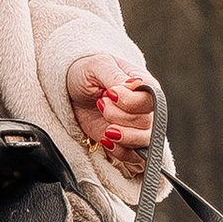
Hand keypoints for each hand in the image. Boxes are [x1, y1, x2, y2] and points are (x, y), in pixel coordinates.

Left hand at [66, 49, 155, 177]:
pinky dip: (119, 151)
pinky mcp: (125, 142)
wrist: (70, 89)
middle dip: (119, 116)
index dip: (130, 101)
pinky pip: (133, 156)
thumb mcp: (97, 66)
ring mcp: (136, 126)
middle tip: (100, 104)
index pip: (152, 99)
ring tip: (105, 127)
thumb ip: (116, 76)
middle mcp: (144, 107)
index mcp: (144, 85)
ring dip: (122, 136)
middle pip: (147, 122)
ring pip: (144, 141)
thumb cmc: (86, 72)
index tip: (109, 94)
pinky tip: (105, 139)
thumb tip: (135, 85)